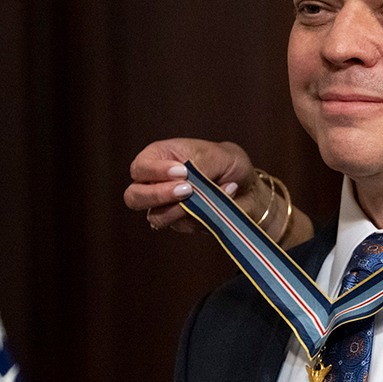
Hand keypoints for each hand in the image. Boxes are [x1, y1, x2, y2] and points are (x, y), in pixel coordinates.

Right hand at [124, 139, 257, 233]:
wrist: (248, 187)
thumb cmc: (228, 164)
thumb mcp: (219, 155)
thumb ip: (201, 165)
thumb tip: (188, 182)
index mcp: (159, 158)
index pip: (140, 168)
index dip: (155, 171)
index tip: (182, 171)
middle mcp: (156, 184)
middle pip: (134, 197)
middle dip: (157, 195)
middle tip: (186, 190)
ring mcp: (166, 207)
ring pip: (156, 217)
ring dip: (183, 208)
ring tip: (209, 196)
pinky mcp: (182, 224)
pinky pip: (184, 226)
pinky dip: (204, 215)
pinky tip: (221, 202)